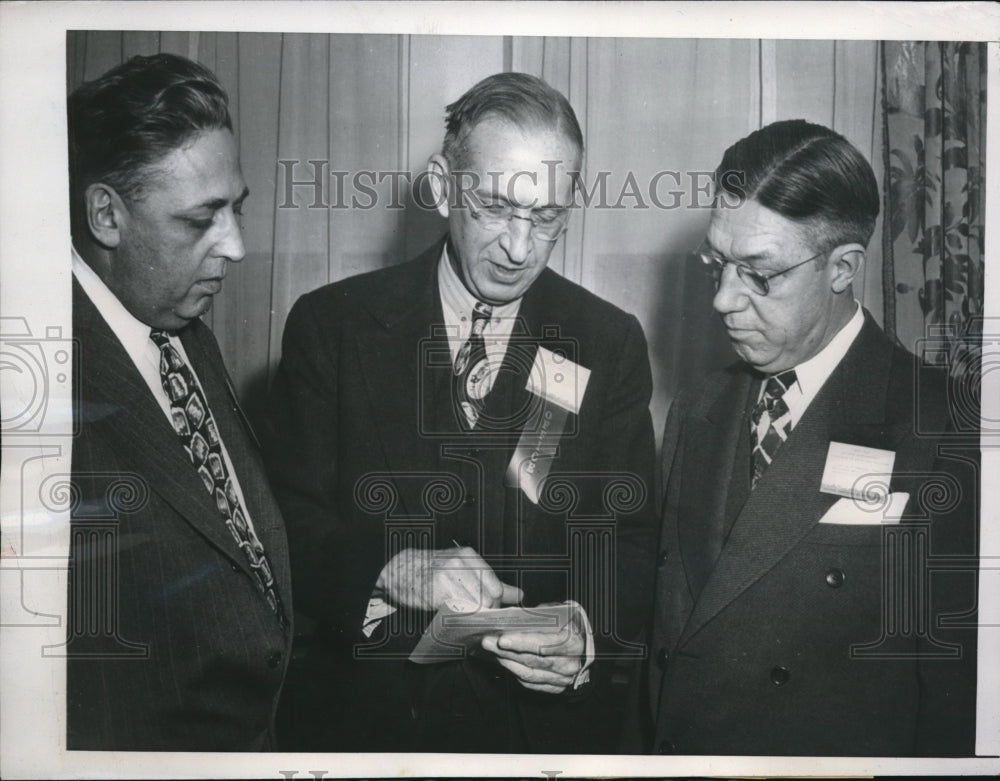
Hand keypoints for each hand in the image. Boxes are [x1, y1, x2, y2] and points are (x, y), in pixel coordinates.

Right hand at [376, 546, 522, 611]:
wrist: (398, 570)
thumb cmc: (432, 571)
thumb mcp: (462, 569)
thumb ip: (490, 582)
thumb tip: (519, 594)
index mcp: (469, 556)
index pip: (497, 587)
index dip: (496, 605)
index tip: (491, 612)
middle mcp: (461, 562)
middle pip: (489, 598)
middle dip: (486, 612)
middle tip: (476, 617)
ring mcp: (449, 574)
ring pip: (475, 606)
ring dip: (473, 617)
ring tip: (463, 617)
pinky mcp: (437, 588)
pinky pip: (457, 610)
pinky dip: (459, 617)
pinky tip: (452, 616)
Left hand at [480, 608, 586, 693]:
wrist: (587, 648)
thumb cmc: (572, 626)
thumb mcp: (564, 613)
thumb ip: (543, 614)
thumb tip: (520, 616)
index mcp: (573, 643)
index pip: (544, 644)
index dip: (522, 642)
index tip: (502, 639)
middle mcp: (569, 664)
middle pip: (532, 660)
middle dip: (507, 651)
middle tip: (487, 642)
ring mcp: (563, 678)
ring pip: (529, 673)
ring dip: (507, 662)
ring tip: (491, 651)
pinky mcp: (556, 687)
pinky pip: (531, 683)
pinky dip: (515, 673)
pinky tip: (503, 662)